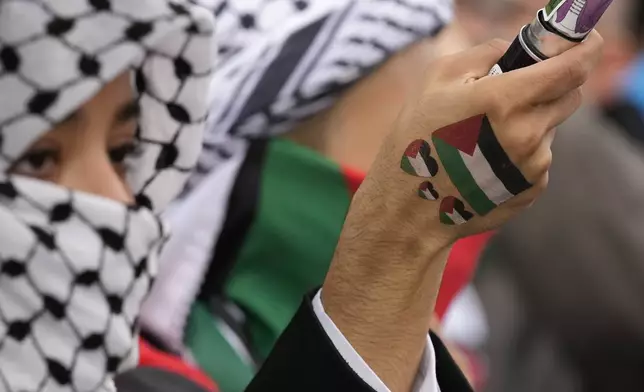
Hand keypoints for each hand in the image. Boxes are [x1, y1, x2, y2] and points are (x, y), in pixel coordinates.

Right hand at [323, 32, 602, 390]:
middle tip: (512, 93)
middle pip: (570, 95)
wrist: (410, 208)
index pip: (571, 66)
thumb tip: (512, 49)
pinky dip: (521, 153)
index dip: (583, 49)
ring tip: (484, 139)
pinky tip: (486, 163)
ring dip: (529, 123)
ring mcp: (534, 165)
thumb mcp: (435, 81)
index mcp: (505, 100)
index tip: (583, 42)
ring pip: (550, 127)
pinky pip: (540, 157)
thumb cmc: (415, 140)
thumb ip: (482, 53)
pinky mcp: (533, 188)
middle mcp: (528, 133)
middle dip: (550, 86)